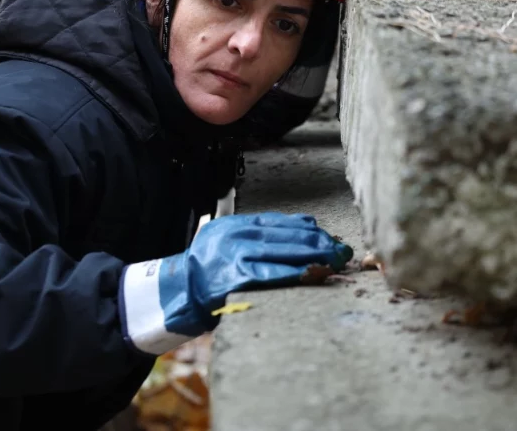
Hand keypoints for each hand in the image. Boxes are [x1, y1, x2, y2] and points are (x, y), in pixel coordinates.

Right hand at [120, 212, 351, 354]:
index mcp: (233, 224)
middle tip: (340, 250)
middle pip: (284, 235)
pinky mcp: (232, 278)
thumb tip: (304, 228)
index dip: (307, 229)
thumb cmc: (208, 273)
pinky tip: (312, 274)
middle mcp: (233, 235)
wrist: (176, 293)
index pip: (278, 222)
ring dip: (312, 256)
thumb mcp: (228, 244)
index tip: (329, 236)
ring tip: (334, 261)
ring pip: (280, 252)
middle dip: (317, 242)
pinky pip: (270, 274)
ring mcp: (232, 256)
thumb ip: (259, 237)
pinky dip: (293, 273)